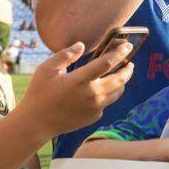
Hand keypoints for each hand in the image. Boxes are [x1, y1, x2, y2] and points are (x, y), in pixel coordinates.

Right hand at [15, 41, 134, 137]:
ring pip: (117, 92)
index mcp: (80, 80)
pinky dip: (109, 94)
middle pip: (119, 79)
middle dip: (127, 69)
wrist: (37, 123)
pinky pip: (107, 102)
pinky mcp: (95, 116)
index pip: (107, 63)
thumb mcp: (46, 70)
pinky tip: (104, 90)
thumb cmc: (39, 93)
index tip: (128, 46)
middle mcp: (92, 94)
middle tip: (130, 63)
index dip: (120, 53)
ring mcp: (96, 107)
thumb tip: (81, 45)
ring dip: (122, 82)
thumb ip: (65, 55)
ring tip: (122, 75)